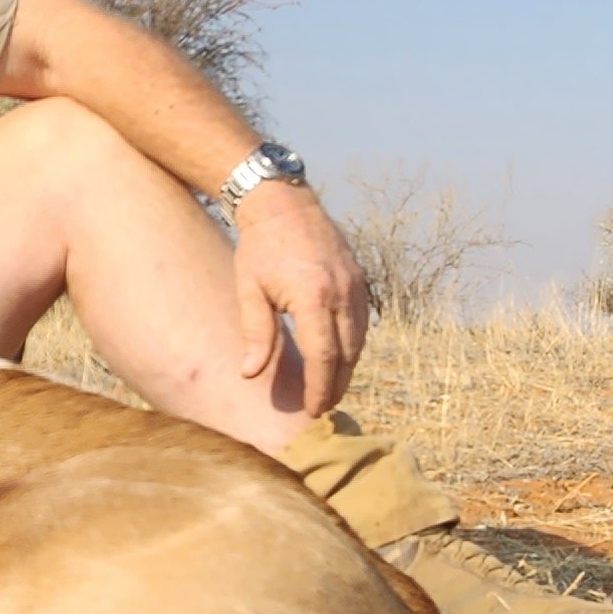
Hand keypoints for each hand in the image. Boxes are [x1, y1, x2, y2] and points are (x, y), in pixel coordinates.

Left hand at [230, 185, 369, 415]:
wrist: (283, 204)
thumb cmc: (260, 248)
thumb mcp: (250, 291)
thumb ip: (256, 334)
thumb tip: (250, 374)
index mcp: (313, 296)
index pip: (324, 356)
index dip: (319, 387)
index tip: (313, 409)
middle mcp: (341, 292)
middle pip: (347, 353)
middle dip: (336, 384)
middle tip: (324, 406)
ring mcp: (354, 283)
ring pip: (359, 339)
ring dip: (347, 367)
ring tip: (331, 387)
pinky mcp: (359, 278)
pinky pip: (362, 320)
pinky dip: (353, 343)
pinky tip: (340, 356)